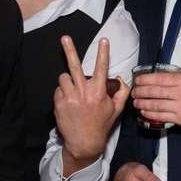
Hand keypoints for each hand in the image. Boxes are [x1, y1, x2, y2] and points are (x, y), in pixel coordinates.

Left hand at [54, 36, 130, 175]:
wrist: (84, 142)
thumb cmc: (101, 125)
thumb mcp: (116, 109)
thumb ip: (121, 92)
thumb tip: (119, 77)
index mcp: (98, 92)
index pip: (101, 68)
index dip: (103, 52)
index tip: (104, 40)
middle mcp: (83, 92)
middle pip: (74, 66)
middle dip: (69, 50)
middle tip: (64, 38)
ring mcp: (69, 97)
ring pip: (64, 77)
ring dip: (68, 80)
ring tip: (74, 90)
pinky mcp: (58, 103)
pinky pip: (58, 90)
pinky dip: (63, 92)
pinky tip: (69, 102)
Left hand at [131, 70, 180, 130]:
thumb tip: (166, 72)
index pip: (158, 79)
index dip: (145, 80)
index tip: (138, 80)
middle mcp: (180, 93)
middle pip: (154, 91)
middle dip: (140, 92)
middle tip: (134, 92)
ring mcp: (180, 107)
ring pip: (155, 105)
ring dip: (142, 104)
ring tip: (136, 103)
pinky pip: (161, 116)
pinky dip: (150, 114)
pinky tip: (145, 112)